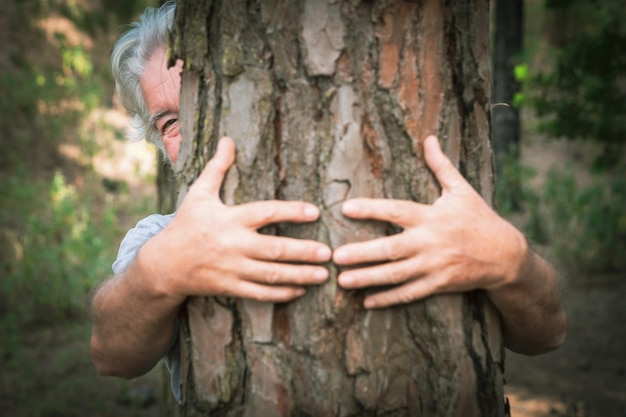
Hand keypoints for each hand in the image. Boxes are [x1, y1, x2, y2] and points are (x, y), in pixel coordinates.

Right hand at [142, 137, 331, 302]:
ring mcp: (231, 269)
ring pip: (270, 275)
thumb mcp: (199, 194)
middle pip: (274, 249)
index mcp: (229, 219)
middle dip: (303, 252)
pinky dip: (280, 294)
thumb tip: (228, 140)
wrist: (163, 265)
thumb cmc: (185, 225)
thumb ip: (217, 168)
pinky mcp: (229, 287)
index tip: (315, 213)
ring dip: (299, 276)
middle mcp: (233, 244)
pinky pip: (258, 293)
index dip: (292, 212)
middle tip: (329, 253)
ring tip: (323, 275)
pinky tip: (300, 291)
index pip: (266, 212)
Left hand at [332, 135, 525, 307]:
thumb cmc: (479, 218)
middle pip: (391, 249)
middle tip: (335, 256)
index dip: (372, 209)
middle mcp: (430, 242)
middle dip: (362, 253)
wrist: (505, 255)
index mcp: (431, 216)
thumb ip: (441, 166)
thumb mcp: (462, 189)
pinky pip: (409, 293)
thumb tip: (428, 138)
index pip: (397, 211)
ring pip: (396, 274)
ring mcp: (434, 266)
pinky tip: (367, 302)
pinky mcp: (438, 284)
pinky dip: (388, 299)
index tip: (346, 208)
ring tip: (342, 281)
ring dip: (368, 278)